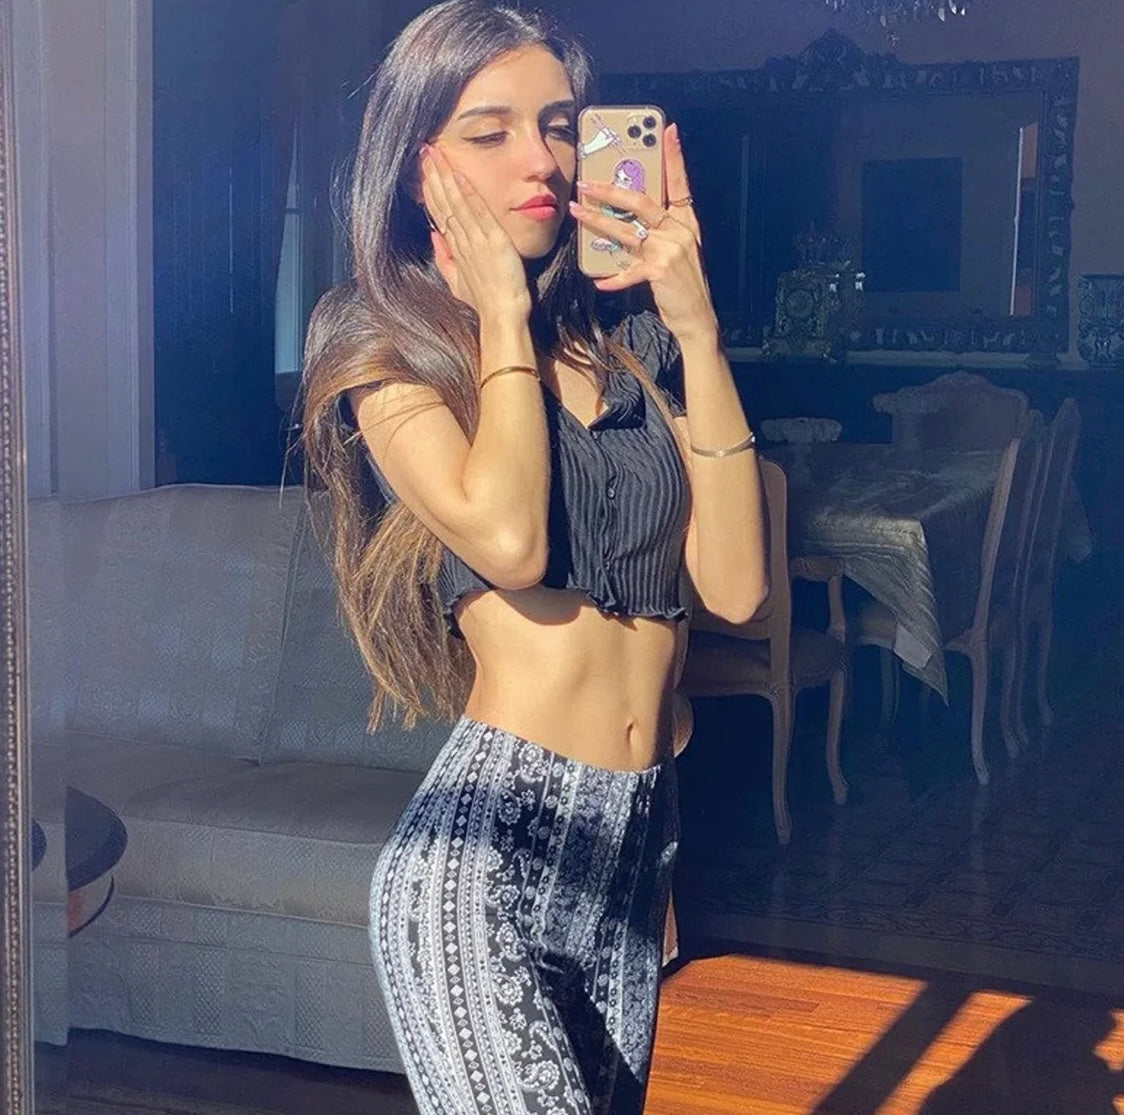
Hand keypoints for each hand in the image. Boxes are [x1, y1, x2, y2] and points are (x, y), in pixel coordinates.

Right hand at [421, 145, 531, 323]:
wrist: (500, 313)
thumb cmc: (484, 301)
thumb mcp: (458, 283)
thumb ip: (445, 259)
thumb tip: (434, 238)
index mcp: (455, 248)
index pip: (439, 212)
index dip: (430, 190)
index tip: (424, 170)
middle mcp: (461, 241)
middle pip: (442, 202)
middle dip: (433, 176)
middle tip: (425, 152)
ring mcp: (475, 240)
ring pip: (454, 203)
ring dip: (444, 177)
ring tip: (435, 154)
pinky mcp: (492, 240)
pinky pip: (477, 212)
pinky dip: (467, 193)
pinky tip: (458, 175)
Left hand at [568, 123, 717, 342]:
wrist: (698, 319)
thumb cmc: (682, 286)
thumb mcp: (677, 252)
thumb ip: (658, 234)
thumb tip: (626, 222)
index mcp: (686, 223)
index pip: (680, 183)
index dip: (674, 156)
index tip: (668, 130)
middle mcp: (679, 231)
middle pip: (642, 202)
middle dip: (612, 189)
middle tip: (587, 182)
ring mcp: (670, 250)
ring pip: (627, 230)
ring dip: (598, 221)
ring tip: (577, 212)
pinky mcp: (660, 272)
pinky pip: (628, 271)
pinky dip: (613, 277)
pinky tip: (599, 280)